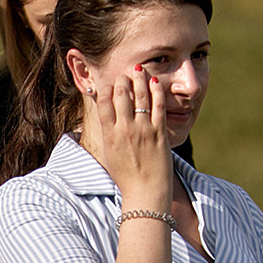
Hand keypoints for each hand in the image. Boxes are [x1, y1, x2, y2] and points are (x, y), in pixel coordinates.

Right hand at [85, 65, 174, 212]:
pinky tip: (155, 82)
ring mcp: (142, 130)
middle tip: (125, 72)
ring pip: (140, 97)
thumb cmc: (127, 178)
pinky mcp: (159, 133)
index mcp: (109, 136)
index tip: (110, 81)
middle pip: (121, 95)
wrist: (145, 193)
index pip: (104, 103)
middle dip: (123, 79)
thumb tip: (106, 121)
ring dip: (139, 79)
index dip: (106, 88)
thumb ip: (109, 135)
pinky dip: (156, 91)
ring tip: (139, 69)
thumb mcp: (110, 155)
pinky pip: (158, 106)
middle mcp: (124, 130)